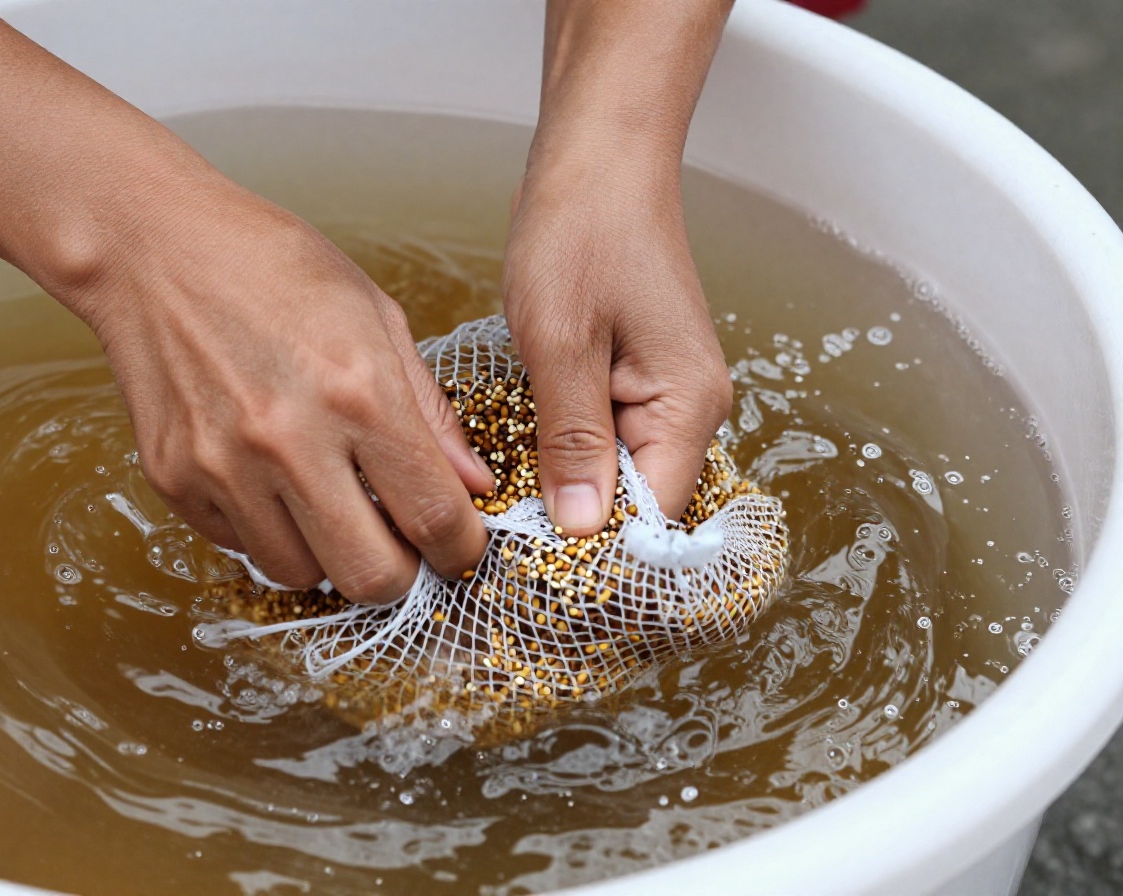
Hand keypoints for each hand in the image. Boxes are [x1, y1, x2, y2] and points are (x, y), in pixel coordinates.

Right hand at [62, 156, 495, 603]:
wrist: (151, 245)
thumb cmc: (268, 264)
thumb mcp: (374, 315)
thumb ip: (429, 411)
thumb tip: (473, 485)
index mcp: (358, 391)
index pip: (435, 518)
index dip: (461, 549)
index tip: (459, 546)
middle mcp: (291, 440)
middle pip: (370, 576)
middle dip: (399, 574)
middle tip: (399, 543)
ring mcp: (224, 466)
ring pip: (301, 575)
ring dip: (327, 553)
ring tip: (327, 500)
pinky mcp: (175, 480)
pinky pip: (240, 547)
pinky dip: (266, 529)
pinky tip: (269, 476)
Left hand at [504, 160, 731, 533]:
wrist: (597, 158)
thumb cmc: (581, 231)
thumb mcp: (562, 342)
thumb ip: (572, 440)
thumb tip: (579, 532)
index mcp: (688, 407)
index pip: (652, 521)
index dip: (594, 557)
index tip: (529, 582)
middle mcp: (689, 411)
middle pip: (636, 509)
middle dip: (574, 536)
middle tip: (499, 562)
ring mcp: (663, 396)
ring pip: (614, 480)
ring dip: (562, 500)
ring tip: (498, 528)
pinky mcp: (632, 380)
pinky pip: (600, 443)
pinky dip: (560, 459)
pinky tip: (514, 472)